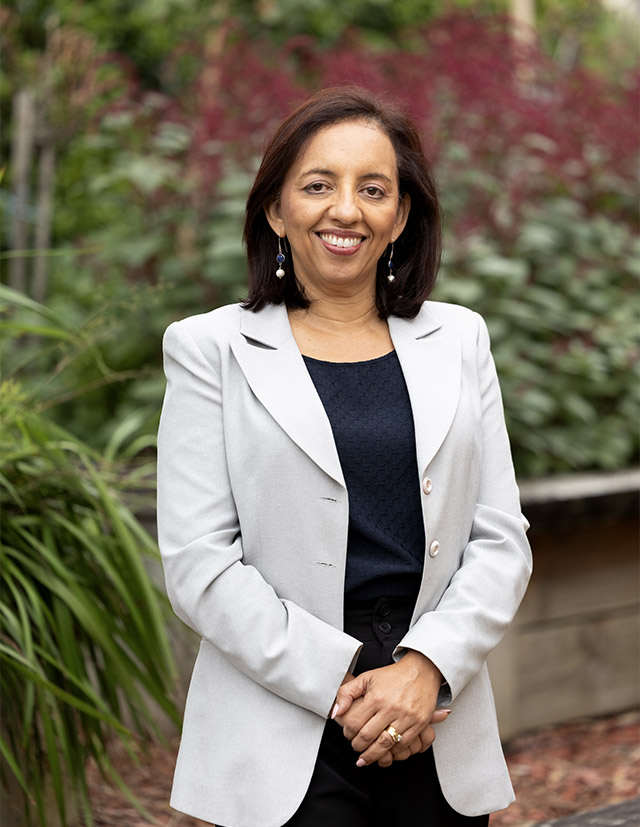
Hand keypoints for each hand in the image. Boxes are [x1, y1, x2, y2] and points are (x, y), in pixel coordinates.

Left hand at [332, 650, 442, 766]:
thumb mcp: (366, 678)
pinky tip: (386, 752)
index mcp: (376, 697)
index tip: (348, 734)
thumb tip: (335, 712)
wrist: (420, 671)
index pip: (355, 723)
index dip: (348, 733)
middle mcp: (391, 708)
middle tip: (356, 748)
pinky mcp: (419, 723)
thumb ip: (346, 693)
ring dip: (373, 755)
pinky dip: (393, 752)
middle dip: (358, 746)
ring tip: (365, 758)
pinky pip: (403, 744)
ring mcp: (406, 717)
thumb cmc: (392, 676)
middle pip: (368, 737)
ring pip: (385, 744)